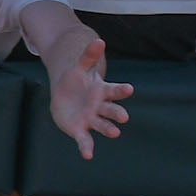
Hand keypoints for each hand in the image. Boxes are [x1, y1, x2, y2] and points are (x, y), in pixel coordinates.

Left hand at [45, 37, 132, 158]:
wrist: (66, 96)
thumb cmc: (76, 80)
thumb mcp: (79, 67)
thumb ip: (88, 56)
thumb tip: (99, 40)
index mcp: (102, 91)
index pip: (114, 91)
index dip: (121, 90)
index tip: (130, 89)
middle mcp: (100, 107)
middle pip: (111, 110)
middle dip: (117, 113)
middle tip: (124, 117)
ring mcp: (91, 119)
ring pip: (102, 125)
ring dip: (108, 129)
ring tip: (115, 133)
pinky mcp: (81, 130)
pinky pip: (85, 140)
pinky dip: (87, 147)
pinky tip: (88, 155)